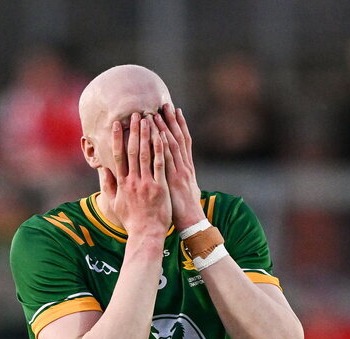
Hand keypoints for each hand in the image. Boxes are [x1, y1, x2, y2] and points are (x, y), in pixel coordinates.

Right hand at [103, 113, 170, 239]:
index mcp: (122, 183)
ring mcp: (146, 184)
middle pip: (132, 151)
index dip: (117, 139)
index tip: (117, 124)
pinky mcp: (159, 188)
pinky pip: (160, 165)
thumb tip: (103, 170)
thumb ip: (109, 185)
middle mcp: (133, 181)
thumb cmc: (132, 220)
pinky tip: (162, 136)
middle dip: (134, 131)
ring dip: (147, 135)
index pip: (118, 156)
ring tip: (149, 119)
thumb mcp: (115, 203)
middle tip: (135, 114)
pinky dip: (160, 150)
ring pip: (145, 155)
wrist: (146, 234)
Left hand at [154, 104, 202, 230]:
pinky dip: (163, 146)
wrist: (192, 223)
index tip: (174, 111)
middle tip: (165, 104)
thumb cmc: (185, 210)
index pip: (183, 142)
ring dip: (165, 129)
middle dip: (171, 121)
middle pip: (179, 138)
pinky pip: (167, 160)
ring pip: (172, 145)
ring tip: (157, 113)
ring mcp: (180, 172)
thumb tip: (174, 173)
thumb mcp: (183, 191)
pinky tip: (157, 134)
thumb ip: (177, 179)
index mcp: (186, 168)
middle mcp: (185, 166)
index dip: (179, 126)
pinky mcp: (174, 180)